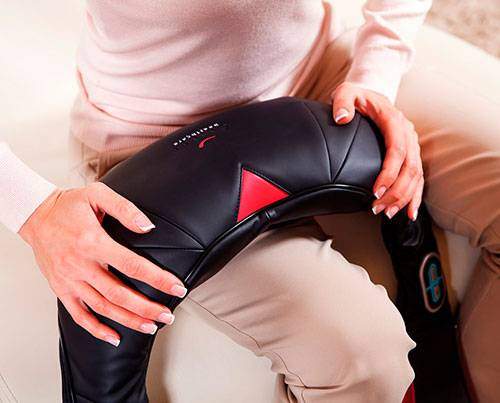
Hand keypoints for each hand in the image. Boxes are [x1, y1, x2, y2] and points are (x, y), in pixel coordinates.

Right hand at [19, 182, 186, 346]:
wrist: (36, 215)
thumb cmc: (69, 205)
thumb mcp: (98, 195)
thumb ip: (126, 210)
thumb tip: (149, 227)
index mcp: (93, 242)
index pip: (133, 265)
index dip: (158, 279)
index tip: (177, 288)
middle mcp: (81, 265)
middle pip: (119, 294)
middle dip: (147, 308)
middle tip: (168, 316)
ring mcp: (69, 280)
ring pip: (102, 308)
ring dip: (128, 320)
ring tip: (150, 327)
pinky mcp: (60, 289)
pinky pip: (78, 315)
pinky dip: (96, 329)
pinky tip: (114, 337)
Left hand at [331, 82, 423, 220]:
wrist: (370, 93)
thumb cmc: (356, 95)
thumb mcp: (345, 93)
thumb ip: (342, 103)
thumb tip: (342, 118)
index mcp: (394, 119)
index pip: (396, 149)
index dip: (389, 173)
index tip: (376, 191)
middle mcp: (407, 132)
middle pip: (410, 167)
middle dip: (396, 192)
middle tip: (378, 208)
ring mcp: (411, 143)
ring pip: (416, 175)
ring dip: (405, 197)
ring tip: (389, 214)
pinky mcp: (410, 153)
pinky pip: (417, 177)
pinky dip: (415, 196)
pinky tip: (409, 212)